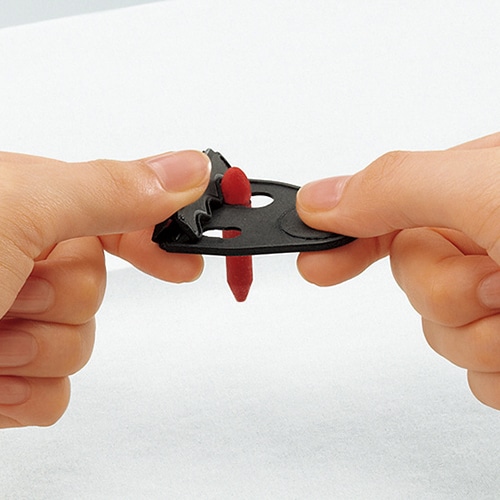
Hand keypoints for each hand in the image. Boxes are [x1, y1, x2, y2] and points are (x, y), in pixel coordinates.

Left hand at [0, 150, 210, 426]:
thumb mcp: (16, 213)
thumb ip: (108, 190)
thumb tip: (188, 170)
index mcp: (20, 206)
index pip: (112, 214)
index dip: (155, 236)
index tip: (189, 261)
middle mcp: (12, 260)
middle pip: (98, 287)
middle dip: (67, 302)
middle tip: (17, 293)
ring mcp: (5, 320)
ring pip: (80, 344)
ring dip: (40, 350)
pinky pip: (53, 395)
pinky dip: (25, 396)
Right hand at [296, 132, 499, 409]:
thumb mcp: (491, 193)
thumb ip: (398, 186)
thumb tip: (319, 200)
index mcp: (482, 184)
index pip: (388, 207)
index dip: (345, 236)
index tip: (314, 260)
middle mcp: (493, 237)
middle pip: (412, 276)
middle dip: (442, 293)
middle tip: (494, 282)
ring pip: (442, 335)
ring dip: (476, 338)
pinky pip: (476, 377)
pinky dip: (498, 373)